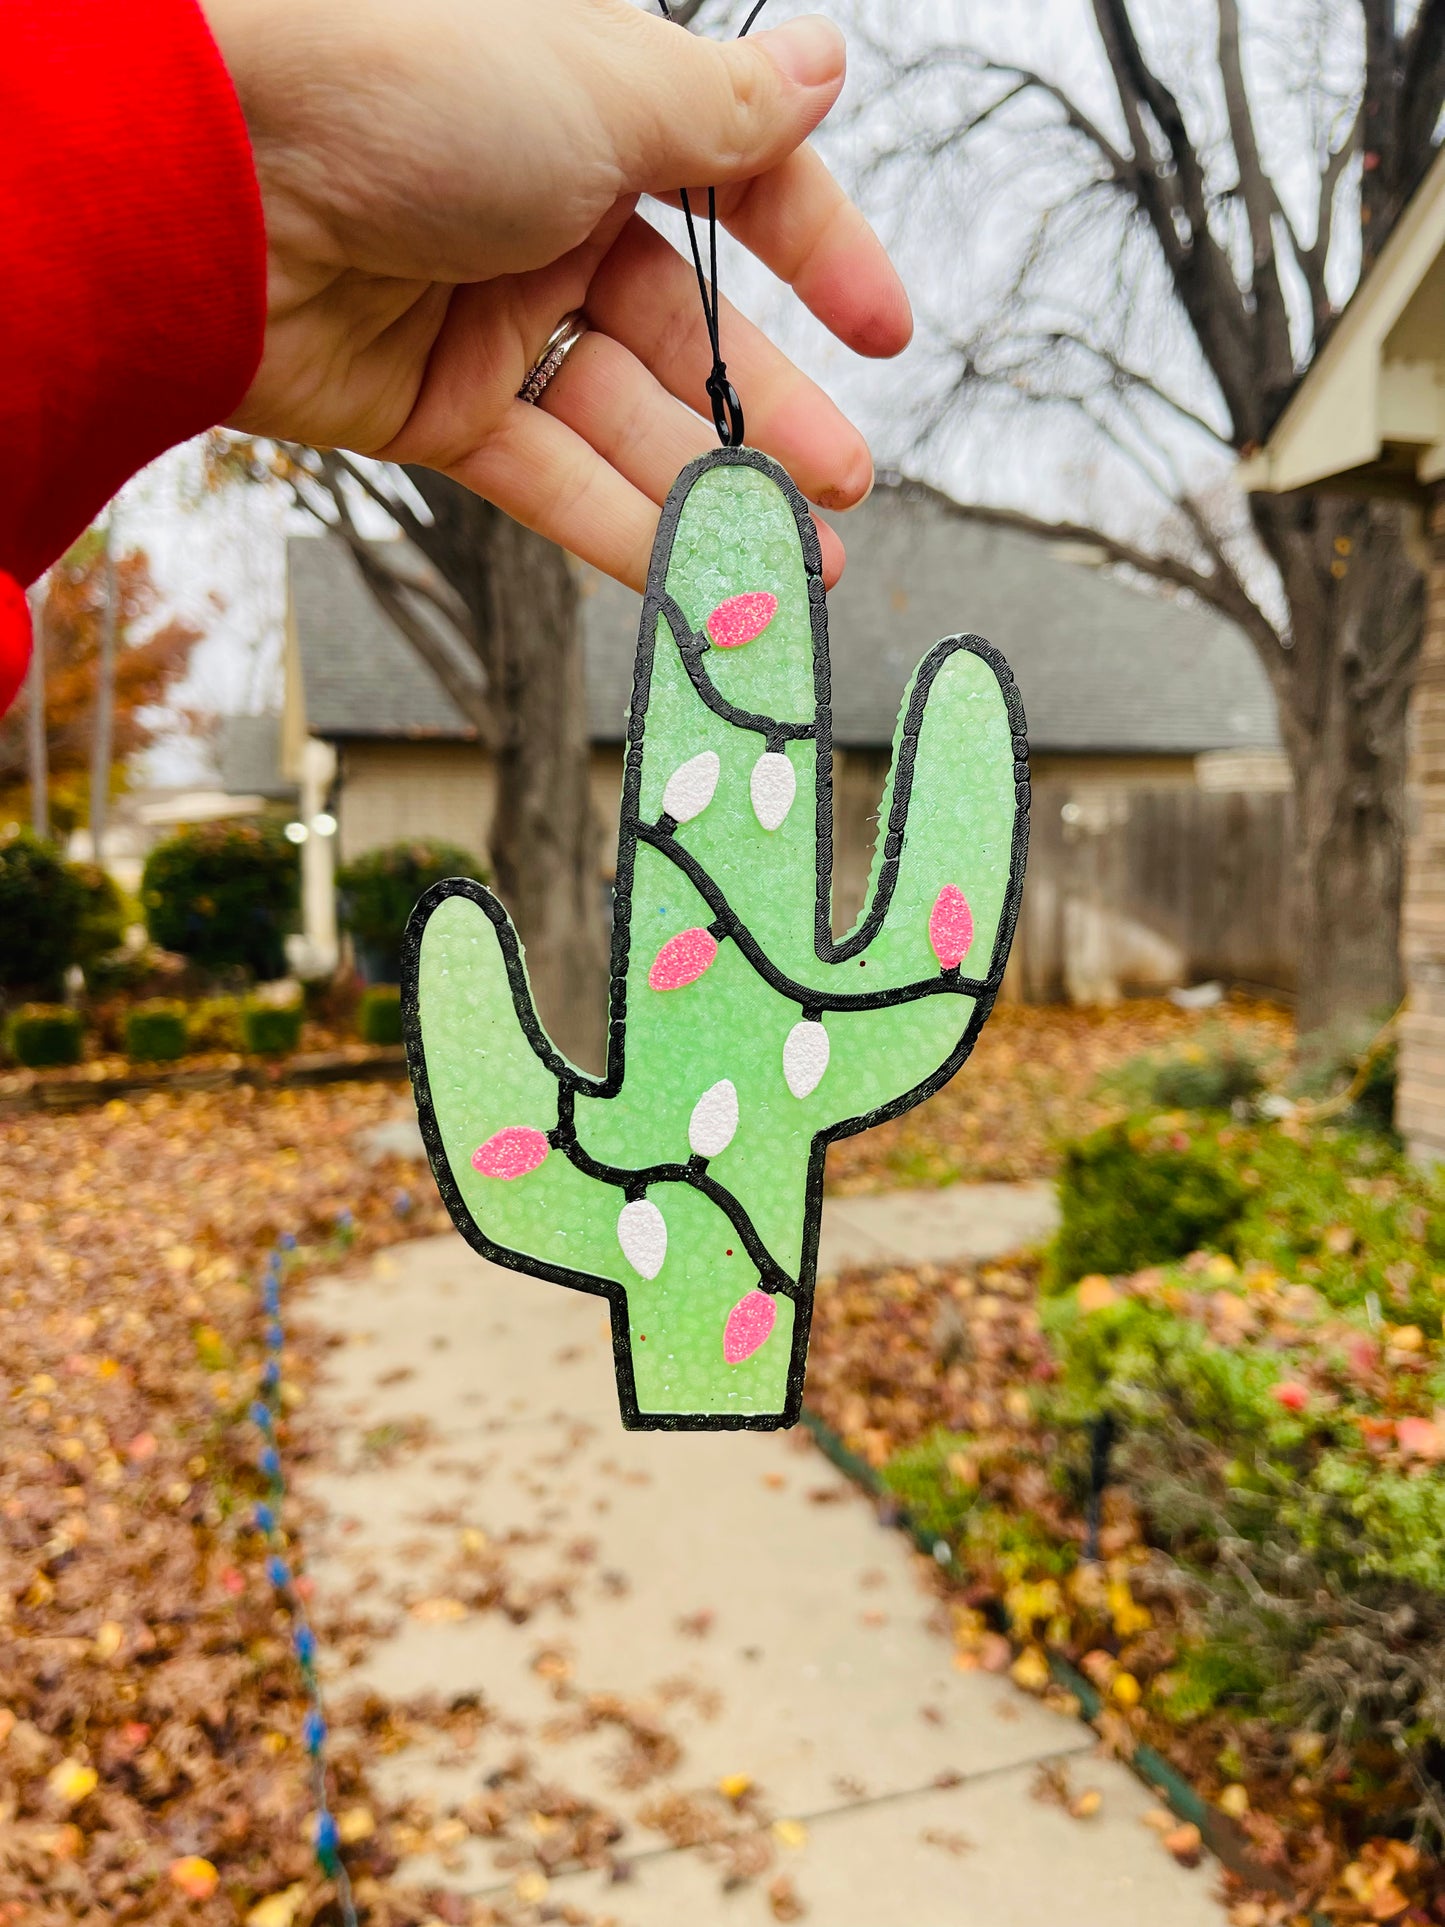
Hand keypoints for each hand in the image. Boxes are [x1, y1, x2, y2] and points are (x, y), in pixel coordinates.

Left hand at [203, 0, 910, 588]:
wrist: (218, 176)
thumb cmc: (408, 85)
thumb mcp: (606, 88)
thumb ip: (729, 113)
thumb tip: (829, 62)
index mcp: (593, 113)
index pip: (734, 188)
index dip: (816, 256)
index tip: (881, 334)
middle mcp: (542, 213)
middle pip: (683, 331)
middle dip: (770, 413)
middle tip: (842, 490)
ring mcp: (485, 317)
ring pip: (624, 420)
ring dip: (712, 494)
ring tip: (797, 567)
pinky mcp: (431, 411)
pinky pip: (549, 478)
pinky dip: (625, 532)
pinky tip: (703, 580)